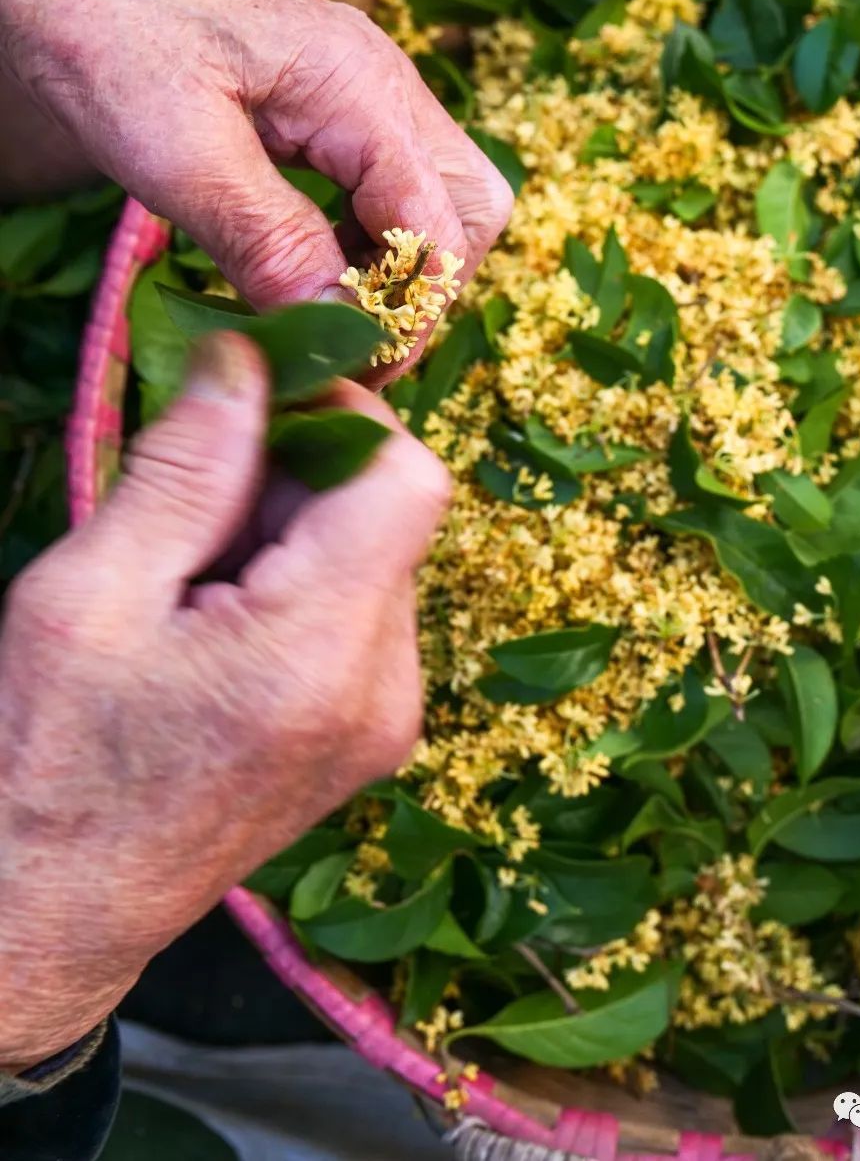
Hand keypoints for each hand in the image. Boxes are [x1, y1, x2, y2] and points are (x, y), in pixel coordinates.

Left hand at [0, 0, 511, 328]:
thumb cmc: (106, 40)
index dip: (408, 310)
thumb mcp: (178, 153)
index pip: (438, 224)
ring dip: (398, 266)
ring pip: (438, 196)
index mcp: (360, 88)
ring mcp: (366, 89)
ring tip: (326, 311)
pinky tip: (307, 265)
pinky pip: (389, 182)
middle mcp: (384, 84)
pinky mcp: (335, 102)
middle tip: (355, 342)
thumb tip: (338, 326)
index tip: (357, 368)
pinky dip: (366, 237)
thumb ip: (267, 237)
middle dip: (426, 287)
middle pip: (469, 207)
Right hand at [0, 332, 448, 1066]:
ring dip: (295, 528)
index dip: (342, 413)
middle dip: (299, 474)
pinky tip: (218, 615)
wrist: (49, 912)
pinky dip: (302, 581)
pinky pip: (363, 612)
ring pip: (376, 554)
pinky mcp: (371, 734)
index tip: (256, 403)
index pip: (406, 478)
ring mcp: (386, 720)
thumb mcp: (89, 594)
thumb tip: (249, 355)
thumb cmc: (44, 759)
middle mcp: (383, 690)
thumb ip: (187, 466)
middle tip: (189, 500)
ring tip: (191, 575)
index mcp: (318, 653)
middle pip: (389, 512)